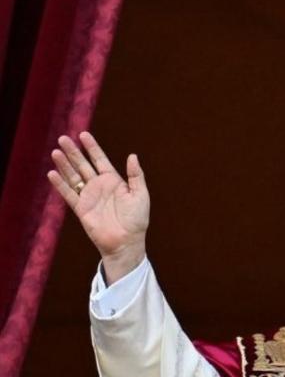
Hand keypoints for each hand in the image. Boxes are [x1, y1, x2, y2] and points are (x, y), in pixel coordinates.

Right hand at [47, 131, 148, 282]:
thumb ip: (136, 176)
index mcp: (114, 181)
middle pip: (83, 165)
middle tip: (63, 138)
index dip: (92, 147)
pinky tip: (52, 173)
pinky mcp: (81, 209)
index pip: (100, 160)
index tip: (83, 134)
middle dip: (73, 152)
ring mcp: (89, 197)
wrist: (126, 242)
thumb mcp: (140, 195)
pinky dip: (60, 184)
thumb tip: (132, 156)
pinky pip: (69, 194)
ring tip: (55, 152)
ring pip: (73, 177)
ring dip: (64, 165)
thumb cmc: (136, 220)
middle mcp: (99, 187)